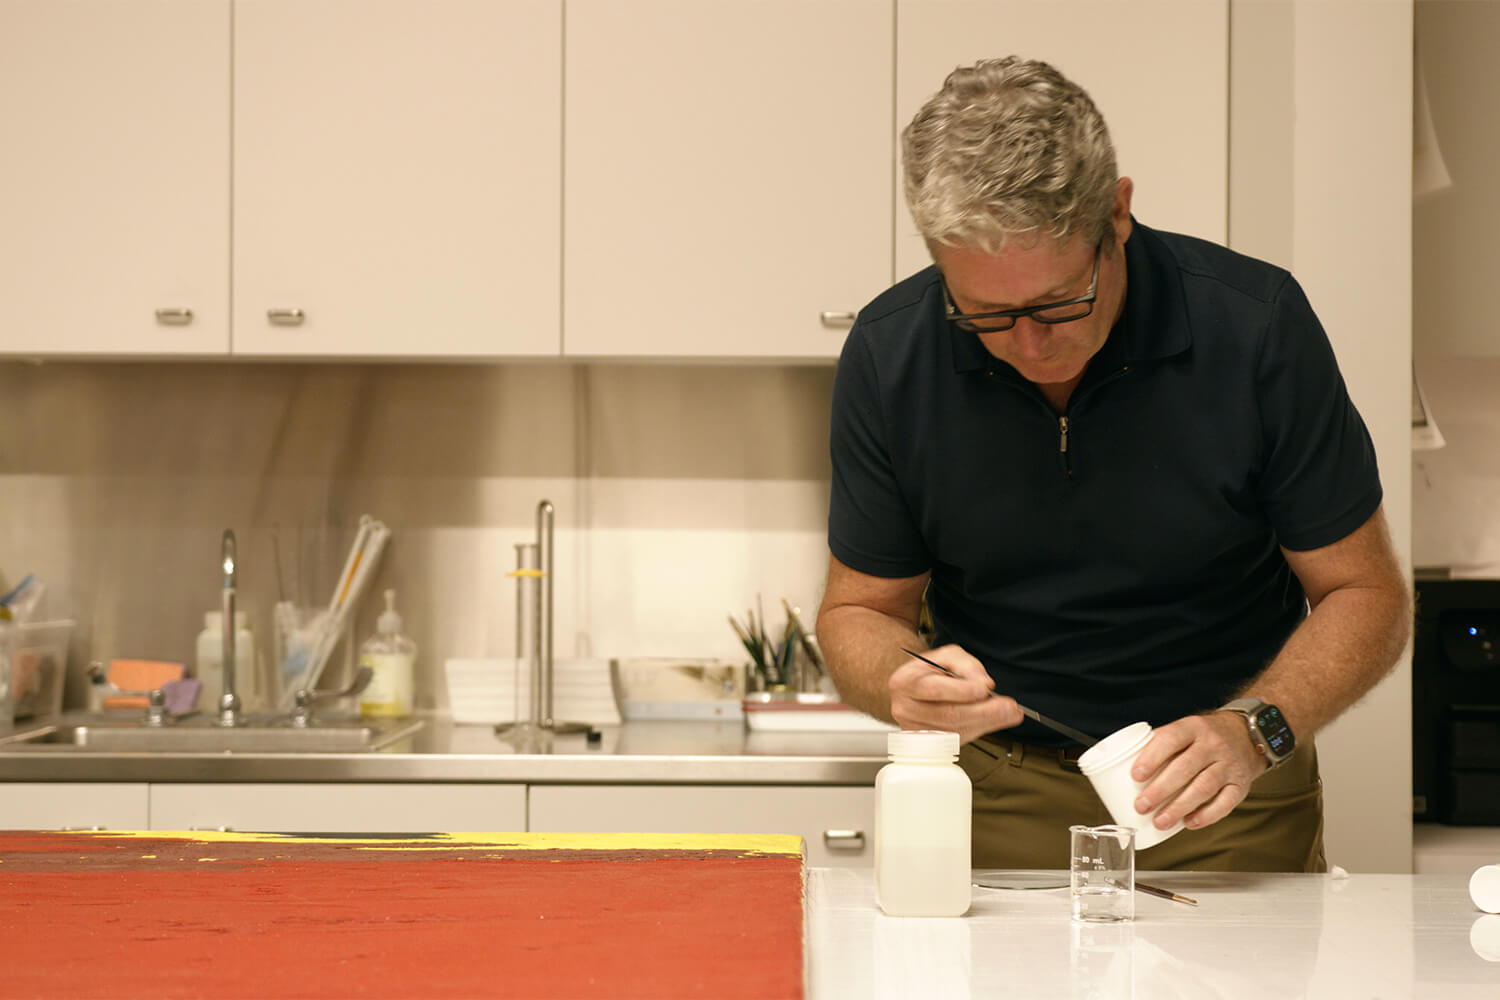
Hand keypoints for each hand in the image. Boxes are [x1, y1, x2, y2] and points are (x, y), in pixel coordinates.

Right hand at [887, 644, 1021, 743]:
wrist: (911, 690)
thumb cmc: (928, 672)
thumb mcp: (945, 656)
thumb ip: (965, 664)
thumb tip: (984, 682)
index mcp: (905, 682)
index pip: (935, 689)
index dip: (962, 691)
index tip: (985, 688)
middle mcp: (906, 709)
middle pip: (948, 715)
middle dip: (983, 711)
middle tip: (1008, 707)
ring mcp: (916, 730)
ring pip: (955, 730)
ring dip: (986, 723)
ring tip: (1009, 713)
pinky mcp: (928, 743)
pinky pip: (958, 738)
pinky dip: (979, 730)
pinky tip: (993, 720)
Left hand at [1128, 711, 1269, 831]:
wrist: (1246, 735)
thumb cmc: (1204, 737)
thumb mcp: (1185, 729)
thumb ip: (1161, 744)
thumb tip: (1125, 767)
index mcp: (1193, 727)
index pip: (1171, 739)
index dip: (1152, 758)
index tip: (1135, 776)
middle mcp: (1213, 745)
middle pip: (1185, 768)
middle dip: (1160, 790)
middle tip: (1141, 806)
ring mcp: (1229, 765)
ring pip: (1203, 788)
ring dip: (1179, 807)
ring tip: (1159, 821)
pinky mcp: (1240, 785)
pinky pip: (1225, 803)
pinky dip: (1206, 816)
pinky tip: (1189, 823)